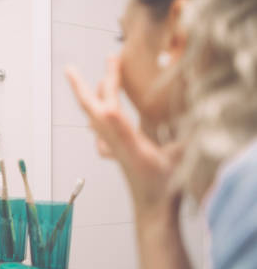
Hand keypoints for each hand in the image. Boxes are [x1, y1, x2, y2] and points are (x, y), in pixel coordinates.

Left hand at [65, 56, 181, 219]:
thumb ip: (184, 139)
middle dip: (81, 86)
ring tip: (96, 83)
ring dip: (91, 98)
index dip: (110, 79)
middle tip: (69, 69)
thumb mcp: (176, 157)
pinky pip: (100, 132)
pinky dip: (97, 120)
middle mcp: (112, 140)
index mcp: (124, 137)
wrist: (151, 209)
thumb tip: (199, 118)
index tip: (110, 59)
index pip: (110, 103)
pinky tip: (96, 121)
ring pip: (93, 118)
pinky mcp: (116, 153)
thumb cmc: (164, 185)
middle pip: (90, 108)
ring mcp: (111, 146)